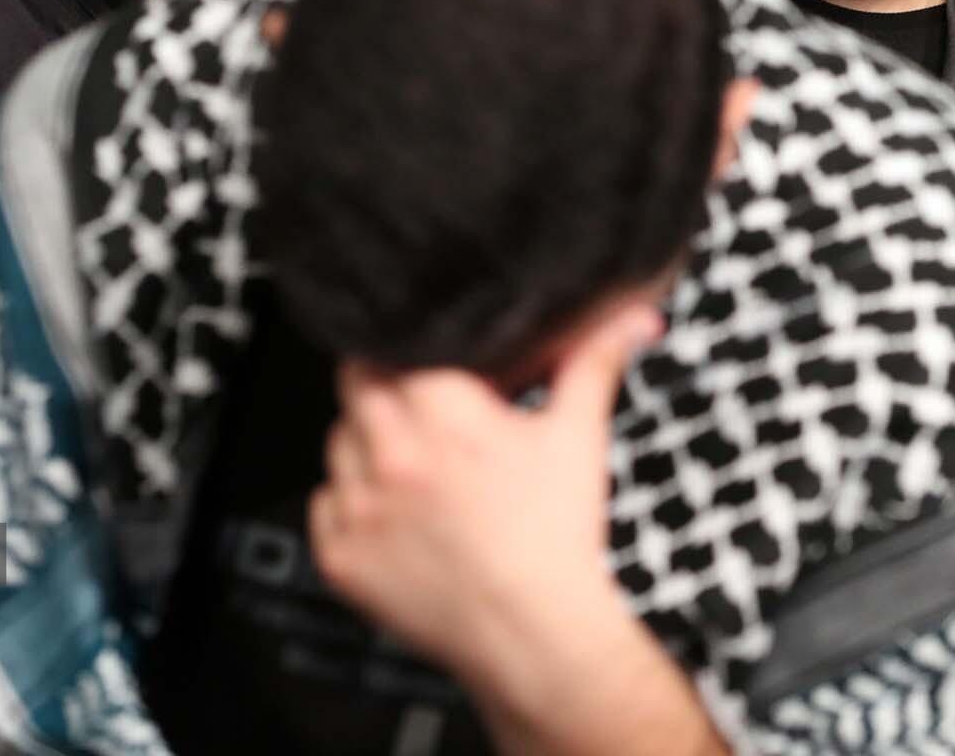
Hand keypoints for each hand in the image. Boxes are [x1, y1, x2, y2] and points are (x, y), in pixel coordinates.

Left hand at [309, 300, 660, 694]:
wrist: (536, 635)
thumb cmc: (556, 538)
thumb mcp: (577, 436)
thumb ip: (593, 363)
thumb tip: (630, 318)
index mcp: (438, 411)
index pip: (389, 347)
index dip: (408, 352)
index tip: (427, 366)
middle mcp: (388, 453)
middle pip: (355, 387)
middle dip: (384, 390)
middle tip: (420, 411)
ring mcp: (358, 507)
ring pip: (337, 445)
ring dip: (364, 445)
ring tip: (413, 469)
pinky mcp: (342, 558)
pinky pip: (323, 508)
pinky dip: (349, 506)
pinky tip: (393, 515)